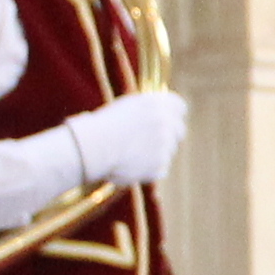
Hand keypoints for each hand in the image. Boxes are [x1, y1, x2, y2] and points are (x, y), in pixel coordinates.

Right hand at [63, 88, 189, 189]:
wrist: (94, 146)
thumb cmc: (102, 126)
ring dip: (155, 155)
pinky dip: (148, 171)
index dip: (173, 116)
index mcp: (157, 103)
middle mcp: (166, 121)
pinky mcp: (160, 165)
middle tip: (150, 144)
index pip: (180, 107)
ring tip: (129, 155)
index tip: (168, 122)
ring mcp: (165, 144)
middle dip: (168, 137)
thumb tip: (156, 119)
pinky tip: (129, 166)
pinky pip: (159, 169)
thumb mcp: (126, 109)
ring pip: (168, 152)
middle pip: (179, 131)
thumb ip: (146, 112)